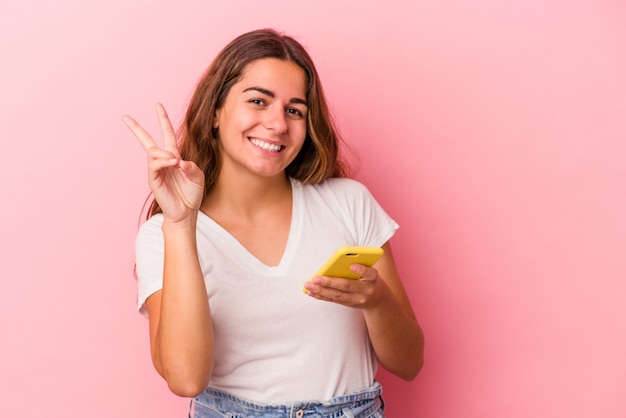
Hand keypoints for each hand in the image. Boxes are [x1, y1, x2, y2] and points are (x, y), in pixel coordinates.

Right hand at [122, 103, 204, 222]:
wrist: (186, 212)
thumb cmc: (192, 194)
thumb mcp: (197, 176)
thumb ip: (190, 166)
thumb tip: (177, 161)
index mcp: (174, 157)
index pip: (167, 134)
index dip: (163, 120)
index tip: (157, 105)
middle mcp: (163, 161)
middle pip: (146, 140)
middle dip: (136, 128)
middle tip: (125, 116)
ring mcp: (156, 170)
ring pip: (153, 152)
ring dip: (165, 154)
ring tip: (175, 162)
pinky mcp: (153, 180)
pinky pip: (154, 165)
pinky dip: (163, 161)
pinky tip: (173, 164)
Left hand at [303, 264, 387, 309]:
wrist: (379, 300)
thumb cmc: (370, 279)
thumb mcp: (371, 271)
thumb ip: (360, 265)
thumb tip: (339, 259)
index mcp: (373, 278)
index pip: (369, 273)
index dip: (361, 269)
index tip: (352, 265)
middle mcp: (366, 290)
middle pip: (347, 286)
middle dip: (330, 282)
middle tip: (316, 278)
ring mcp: (357, 299)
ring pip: (337, 295)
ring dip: (321, 291)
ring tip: (308, 286)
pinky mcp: (349, 304)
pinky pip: (334, 300)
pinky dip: (321, 296)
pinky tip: (311, 292)